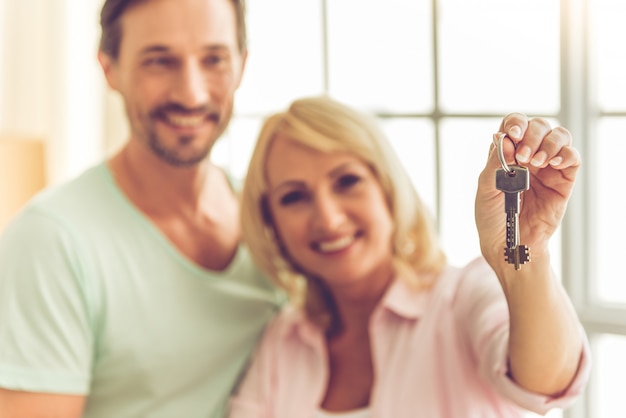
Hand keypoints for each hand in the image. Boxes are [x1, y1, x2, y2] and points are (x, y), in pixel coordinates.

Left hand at [475, 113, 580, 269]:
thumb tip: (505, 140)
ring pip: (559, 136)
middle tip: (522, 157)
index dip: (515, 123)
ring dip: (548, 143)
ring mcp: (547, 167)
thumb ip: (495, 164)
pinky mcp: (563, 180)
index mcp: (507, 153)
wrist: (507, 243)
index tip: (512, 135)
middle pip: (538, 126)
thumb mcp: (485, 189)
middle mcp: (528, 155)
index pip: (515, 124)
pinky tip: (554, 164)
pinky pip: (572, 158)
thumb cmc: (491, 216)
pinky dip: (566, 155)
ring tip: (535, 162)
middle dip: (531, 135)